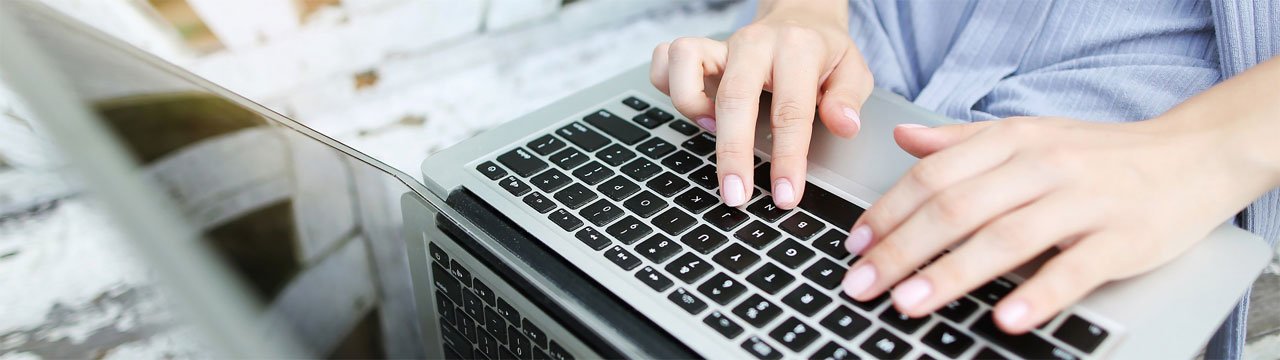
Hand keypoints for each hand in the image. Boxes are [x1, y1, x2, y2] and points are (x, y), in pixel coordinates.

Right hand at [649, 0, 870, 208]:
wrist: (801, 16)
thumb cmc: (824, 52)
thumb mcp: (853, 70)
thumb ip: (847, 98)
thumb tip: (844, 126)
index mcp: (798, 49)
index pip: (790, 110)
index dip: (787, 158)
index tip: (784, 195)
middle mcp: (755, 43)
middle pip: (733, 97)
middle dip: (732, 153)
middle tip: (736, 195)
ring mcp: (723, 44)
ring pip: (684, 62)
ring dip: (692, 106)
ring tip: (712, 132)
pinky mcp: (700, 49)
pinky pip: (664, 58)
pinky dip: (666, 85)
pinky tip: (696, 111)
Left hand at [840, 117, 1277, 332]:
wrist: (1192, 156)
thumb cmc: (1099, 154)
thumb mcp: (1028, 135)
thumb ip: (964, 141)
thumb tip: (905, 140)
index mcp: (1012, 140)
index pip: (934, 175)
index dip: (888, 212)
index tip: (855, 245)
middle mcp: (1041, 166)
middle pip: (956, 209)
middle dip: (901, 250)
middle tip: (863, 284)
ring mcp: (1082, 202)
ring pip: (1005, 238)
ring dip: (950, 274)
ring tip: (909, 303)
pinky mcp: (1122, 239)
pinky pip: (1073, 269)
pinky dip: (1037, 295)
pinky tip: (1005, 318)